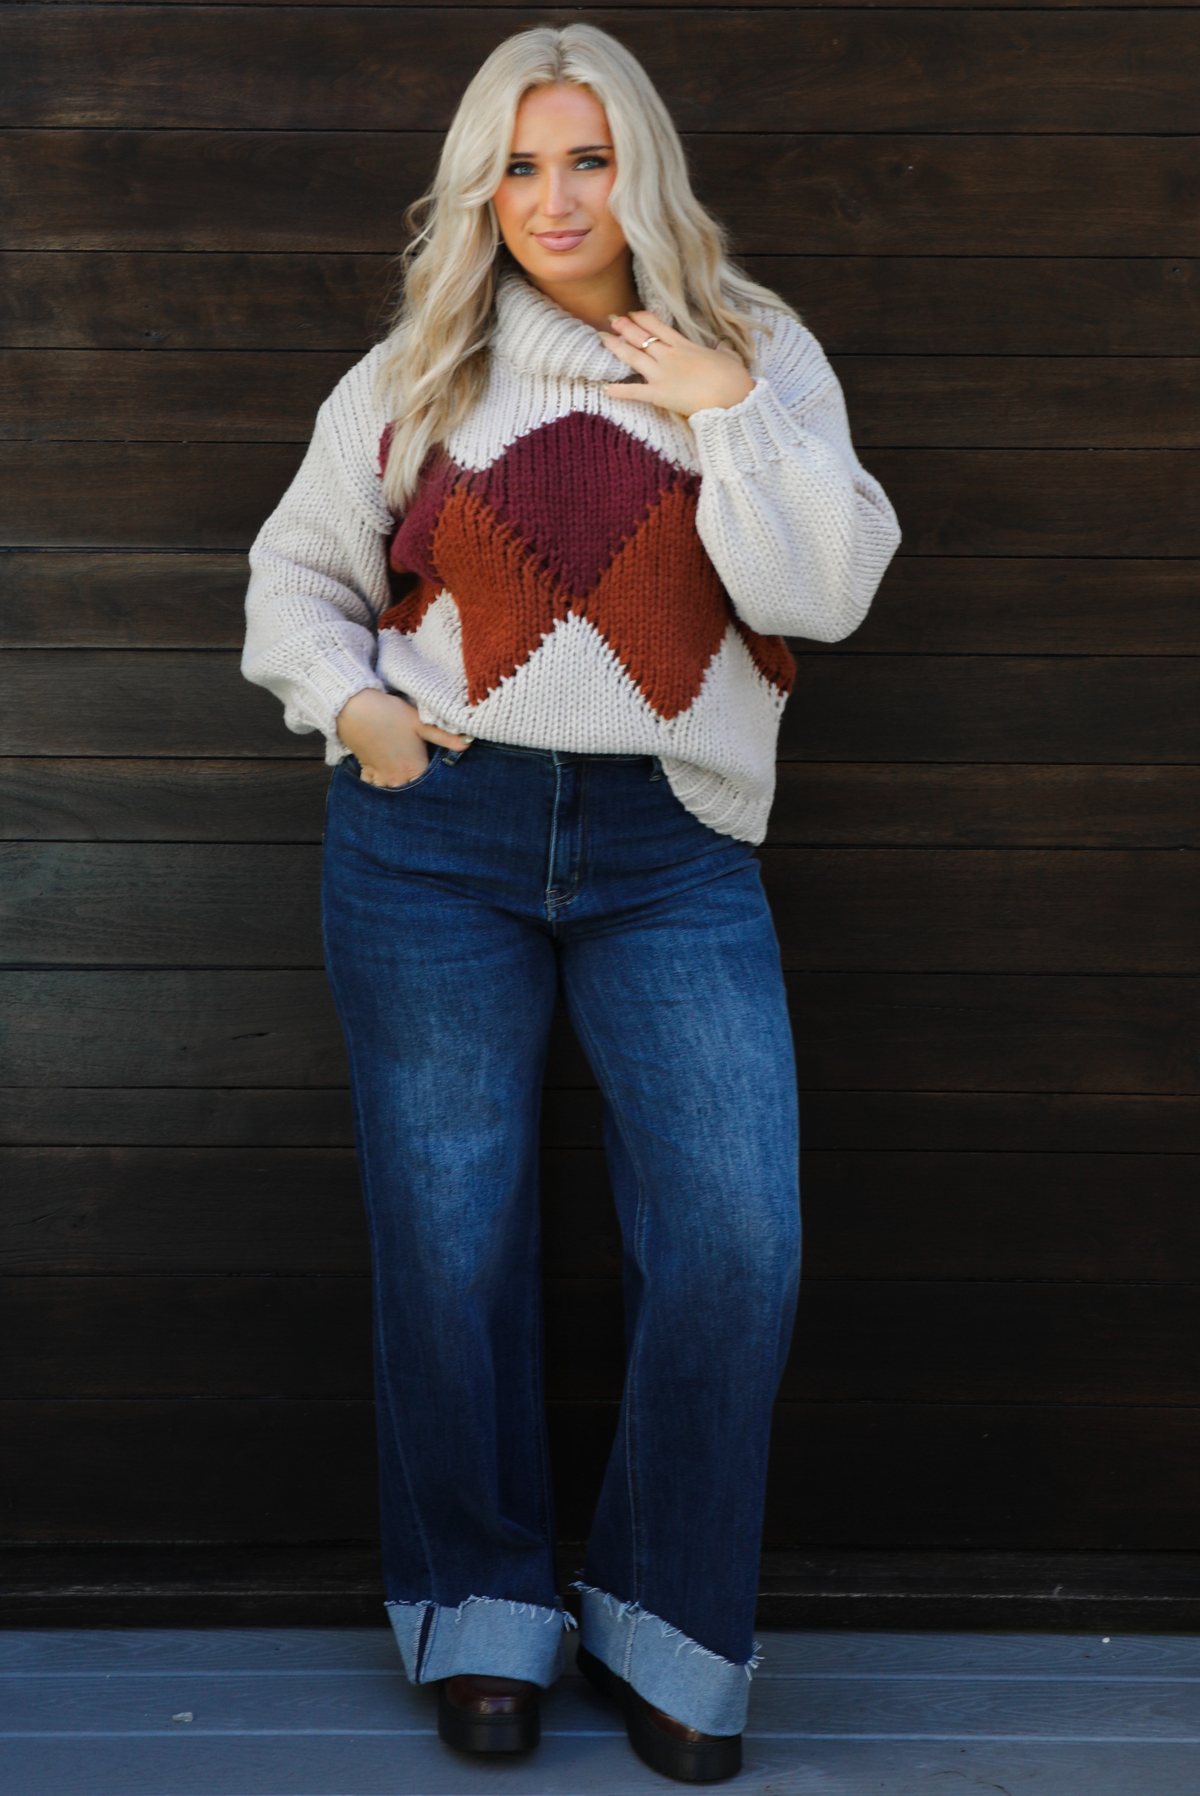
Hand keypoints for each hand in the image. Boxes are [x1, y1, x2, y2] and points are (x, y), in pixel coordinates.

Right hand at [336, 688, 469, 787]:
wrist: (354, 709)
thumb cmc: (390, 714)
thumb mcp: (420, 723)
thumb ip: (445, 736)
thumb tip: (469, 742)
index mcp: (414, 770)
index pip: (429, 791)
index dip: (436, 791)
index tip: (443, 792)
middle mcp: (397, 779)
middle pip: (411, 796)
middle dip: (418, 795)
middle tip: (427, 797)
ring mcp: (380, 777)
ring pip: (392, 794)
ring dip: (399, 793)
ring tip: (406, 786)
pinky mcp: (367, 771)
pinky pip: (374, 788)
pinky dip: (380, 787)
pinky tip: (385, 782)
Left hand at [599, 310, 754, 418]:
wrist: (732, 398)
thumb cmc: (733, 379)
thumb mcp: (729, 358)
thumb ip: (721, 351)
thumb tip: (722, 347)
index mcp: (685, 346)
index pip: (659, 326)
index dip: (643, 318)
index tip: (633, 313)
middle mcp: (670, 356)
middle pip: (641, 337)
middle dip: (625, 327)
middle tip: (612, 319)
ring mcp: (662, 374)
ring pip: (633, 356)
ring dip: (616, 347)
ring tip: (603, 339)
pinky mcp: (660, 395)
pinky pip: (635, 392)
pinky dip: (620, 391)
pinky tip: (605, 389)